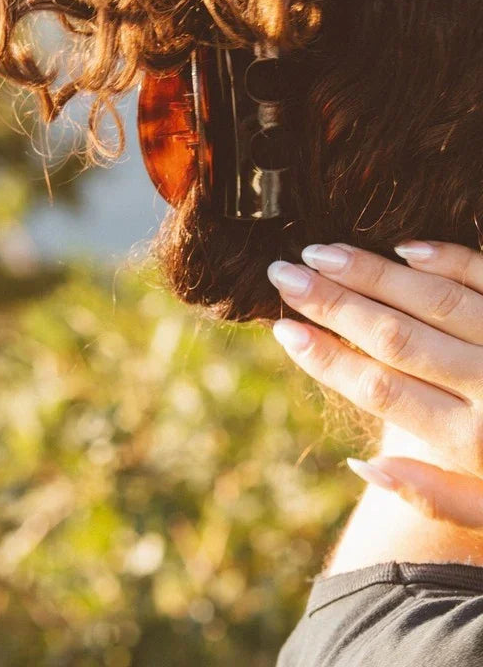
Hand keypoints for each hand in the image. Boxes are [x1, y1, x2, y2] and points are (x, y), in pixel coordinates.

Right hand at [267, 240, 482, 528]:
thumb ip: (434, 497)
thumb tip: (358, 465)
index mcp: (471, 440)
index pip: (378, 388)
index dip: (325, 357)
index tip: (281, 328)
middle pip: (393, 335)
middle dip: (331, 302)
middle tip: (281, 271)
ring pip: (430, 299)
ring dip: (371, 272)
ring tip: (320, 252)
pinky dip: (446, 259)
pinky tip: (404, 247)